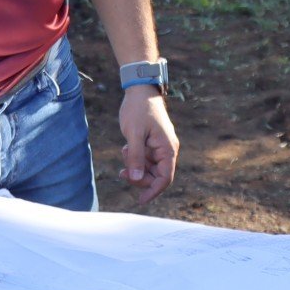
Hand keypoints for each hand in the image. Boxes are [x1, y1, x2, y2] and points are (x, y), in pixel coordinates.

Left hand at [117, 88, 178, 204]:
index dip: (153, 190)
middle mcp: (166, 149)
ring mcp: (159, 146)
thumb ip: (136, 157)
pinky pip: (145, 159)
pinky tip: (125, 149)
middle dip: (140, 177)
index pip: (165, 178)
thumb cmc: (139, 109)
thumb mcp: (134, 134)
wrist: (139, 90)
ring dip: (135, 167)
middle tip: (122, 173)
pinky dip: (134, 158)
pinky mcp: (151, 143)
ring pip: (149, 168)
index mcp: (167, 148)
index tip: (140, 200)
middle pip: (156, 175)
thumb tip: (136, 178)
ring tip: (124, 153)